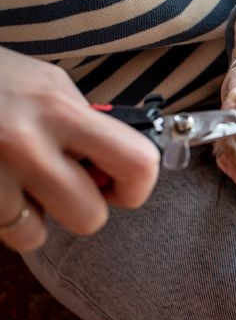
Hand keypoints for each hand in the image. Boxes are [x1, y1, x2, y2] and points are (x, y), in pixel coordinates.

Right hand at [0, 47, 159, 251]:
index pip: (135, 163)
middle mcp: (26, 143)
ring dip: (34, 218)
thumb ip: (84, 122)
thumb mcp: (45, 83)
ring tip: (19, 183)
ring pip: (36, 236)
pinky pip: (2, 231)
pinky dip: (3, 216)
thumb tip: (116, 166)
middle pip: (89, 217)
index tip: (121, 184)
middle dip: (84, 208)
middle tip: (66, 185)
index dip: (137, 184)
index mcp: (59, 109)